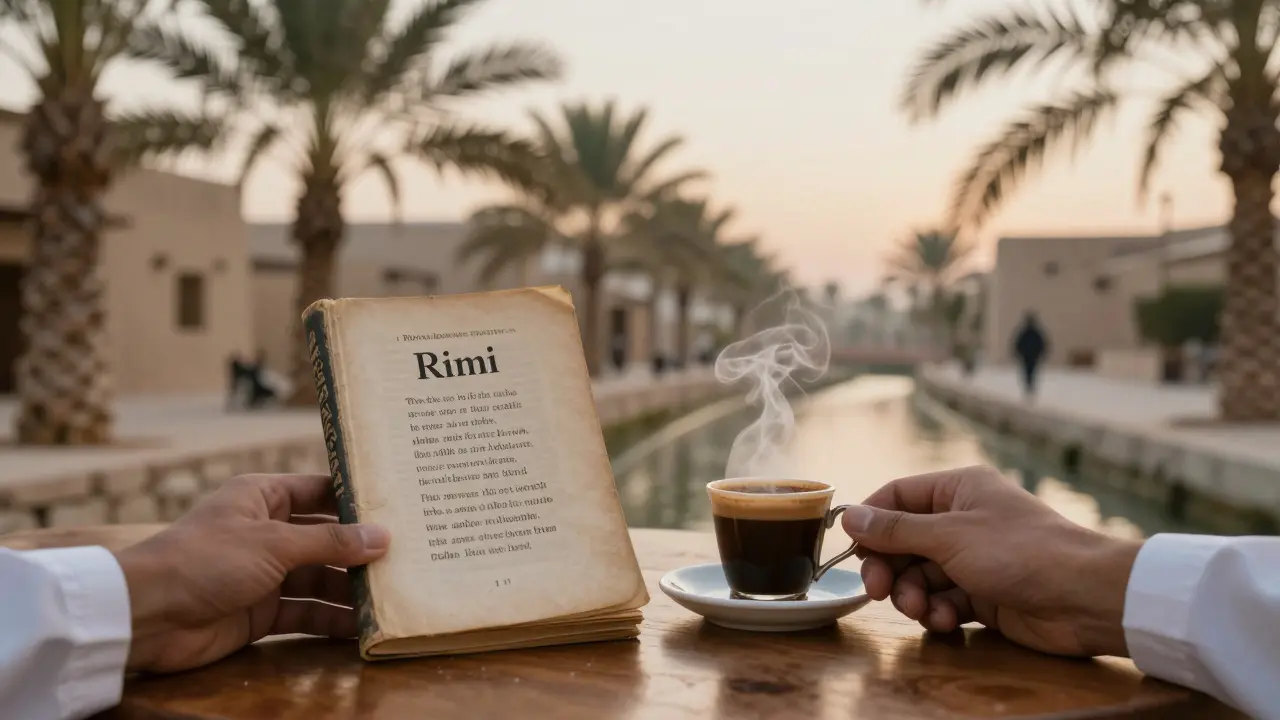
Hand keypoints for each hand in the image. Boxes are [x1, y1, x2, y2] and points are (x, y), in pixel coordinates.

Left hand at [113, 473, 389, 672]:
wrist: (146, 616)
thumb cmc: (204, 560)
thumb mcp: (274, 542)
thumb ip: (330, 542)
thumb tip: (383, 537)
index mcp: (264, 497)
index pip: (321, 491)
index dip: (357, 500)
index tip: (401, 508)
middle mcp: (268, 532)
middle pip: (327, 539)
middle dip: (362, 552)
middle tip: (409, 559)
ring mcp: (265, 574)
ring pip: (320, 579)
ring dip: (351, 590)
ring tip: (393, 596)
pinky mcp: (262, 612)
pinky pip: (306, 614)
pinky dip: (332, 620)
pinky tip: (362, 626)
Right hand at [840, 465, 1141, 656]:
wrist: (1084, 598)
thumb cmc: (1020, 552)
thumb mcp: (949, 536)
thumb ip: (895, 529)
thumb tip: (849, 515)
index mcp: (957, 490)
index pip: (896, 497)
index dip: (871, 523)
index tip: (852, 550)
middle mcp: (962, 520)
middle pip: (903, 542)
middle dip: (890, 568)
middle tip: (879, 592)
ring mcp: (973, 559)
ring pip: (920, 575)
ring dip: (914, 595)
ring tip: (923, 610)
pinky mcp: (983, 594)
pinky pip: (943, 600)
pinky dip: (939, 612)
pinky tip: (947, 620)